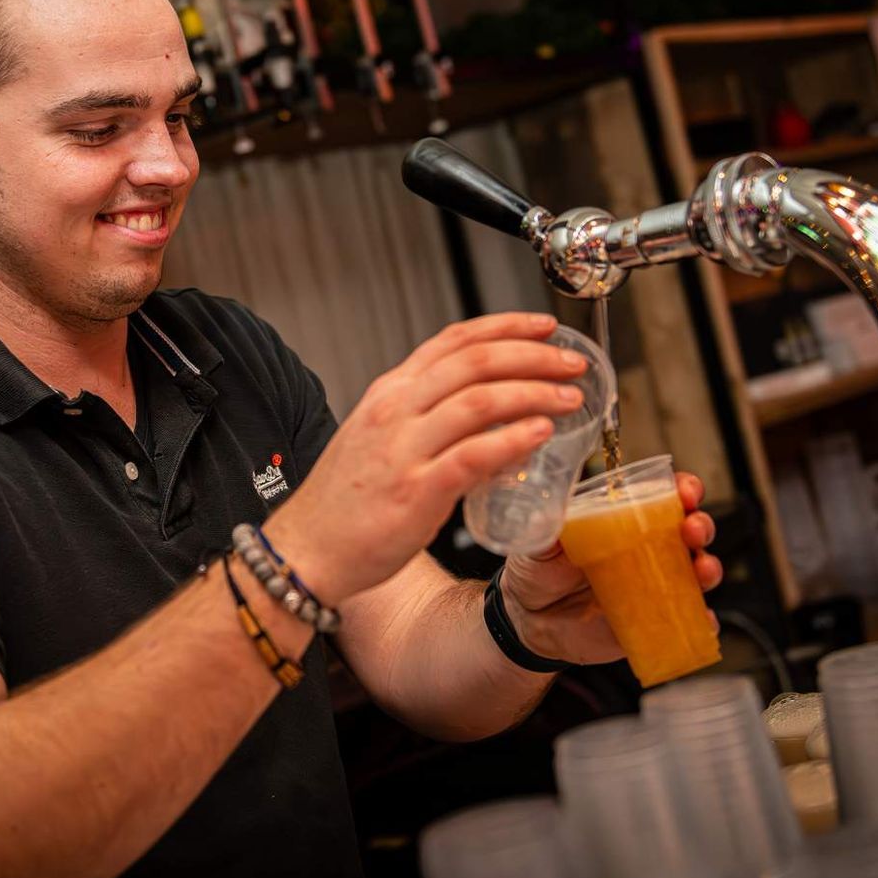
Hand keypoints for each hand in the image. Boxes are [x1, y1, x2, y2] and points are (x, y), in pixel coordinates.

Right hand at [265, 313, 587, 603]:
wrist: (306, 550)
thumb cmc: (344, 503)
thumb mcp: (380, 439)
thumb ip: (428, 421)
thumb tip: (490, 420)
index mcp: (390, 392)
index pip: (453, 340)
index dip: (505, 327)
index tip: (545, 327)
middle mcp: (396, 410)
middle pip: (475, 361)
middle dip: (533, 356)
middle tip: (572, 364)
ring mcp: (404, 449)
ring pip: (480, 400)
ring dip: (534, 394)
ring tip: (569, 399)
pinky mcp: (415, 491)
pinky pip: (473, 455)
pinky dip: (512, 440)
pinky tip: (540, 435)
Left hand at [498, 471, 721, 666]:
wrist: (529, 621)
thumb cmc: (537, 572)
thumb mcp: (538, 543)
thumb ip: (547, 524)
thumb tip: (551, 504)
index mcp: (624, 520)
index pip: (664, 496)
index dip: (683, 489)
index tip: (685, 491)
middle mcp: (648, 549)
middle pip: (691, 530)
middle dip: (701, 525)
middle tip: (691, 529)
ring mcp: (656, 585)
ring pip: (698, 572)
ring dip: (708, 567)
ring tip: (702, 569)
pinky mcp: (656, 620)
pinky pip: (690, 621)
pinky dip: (703, 620)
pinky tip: (702, 618)